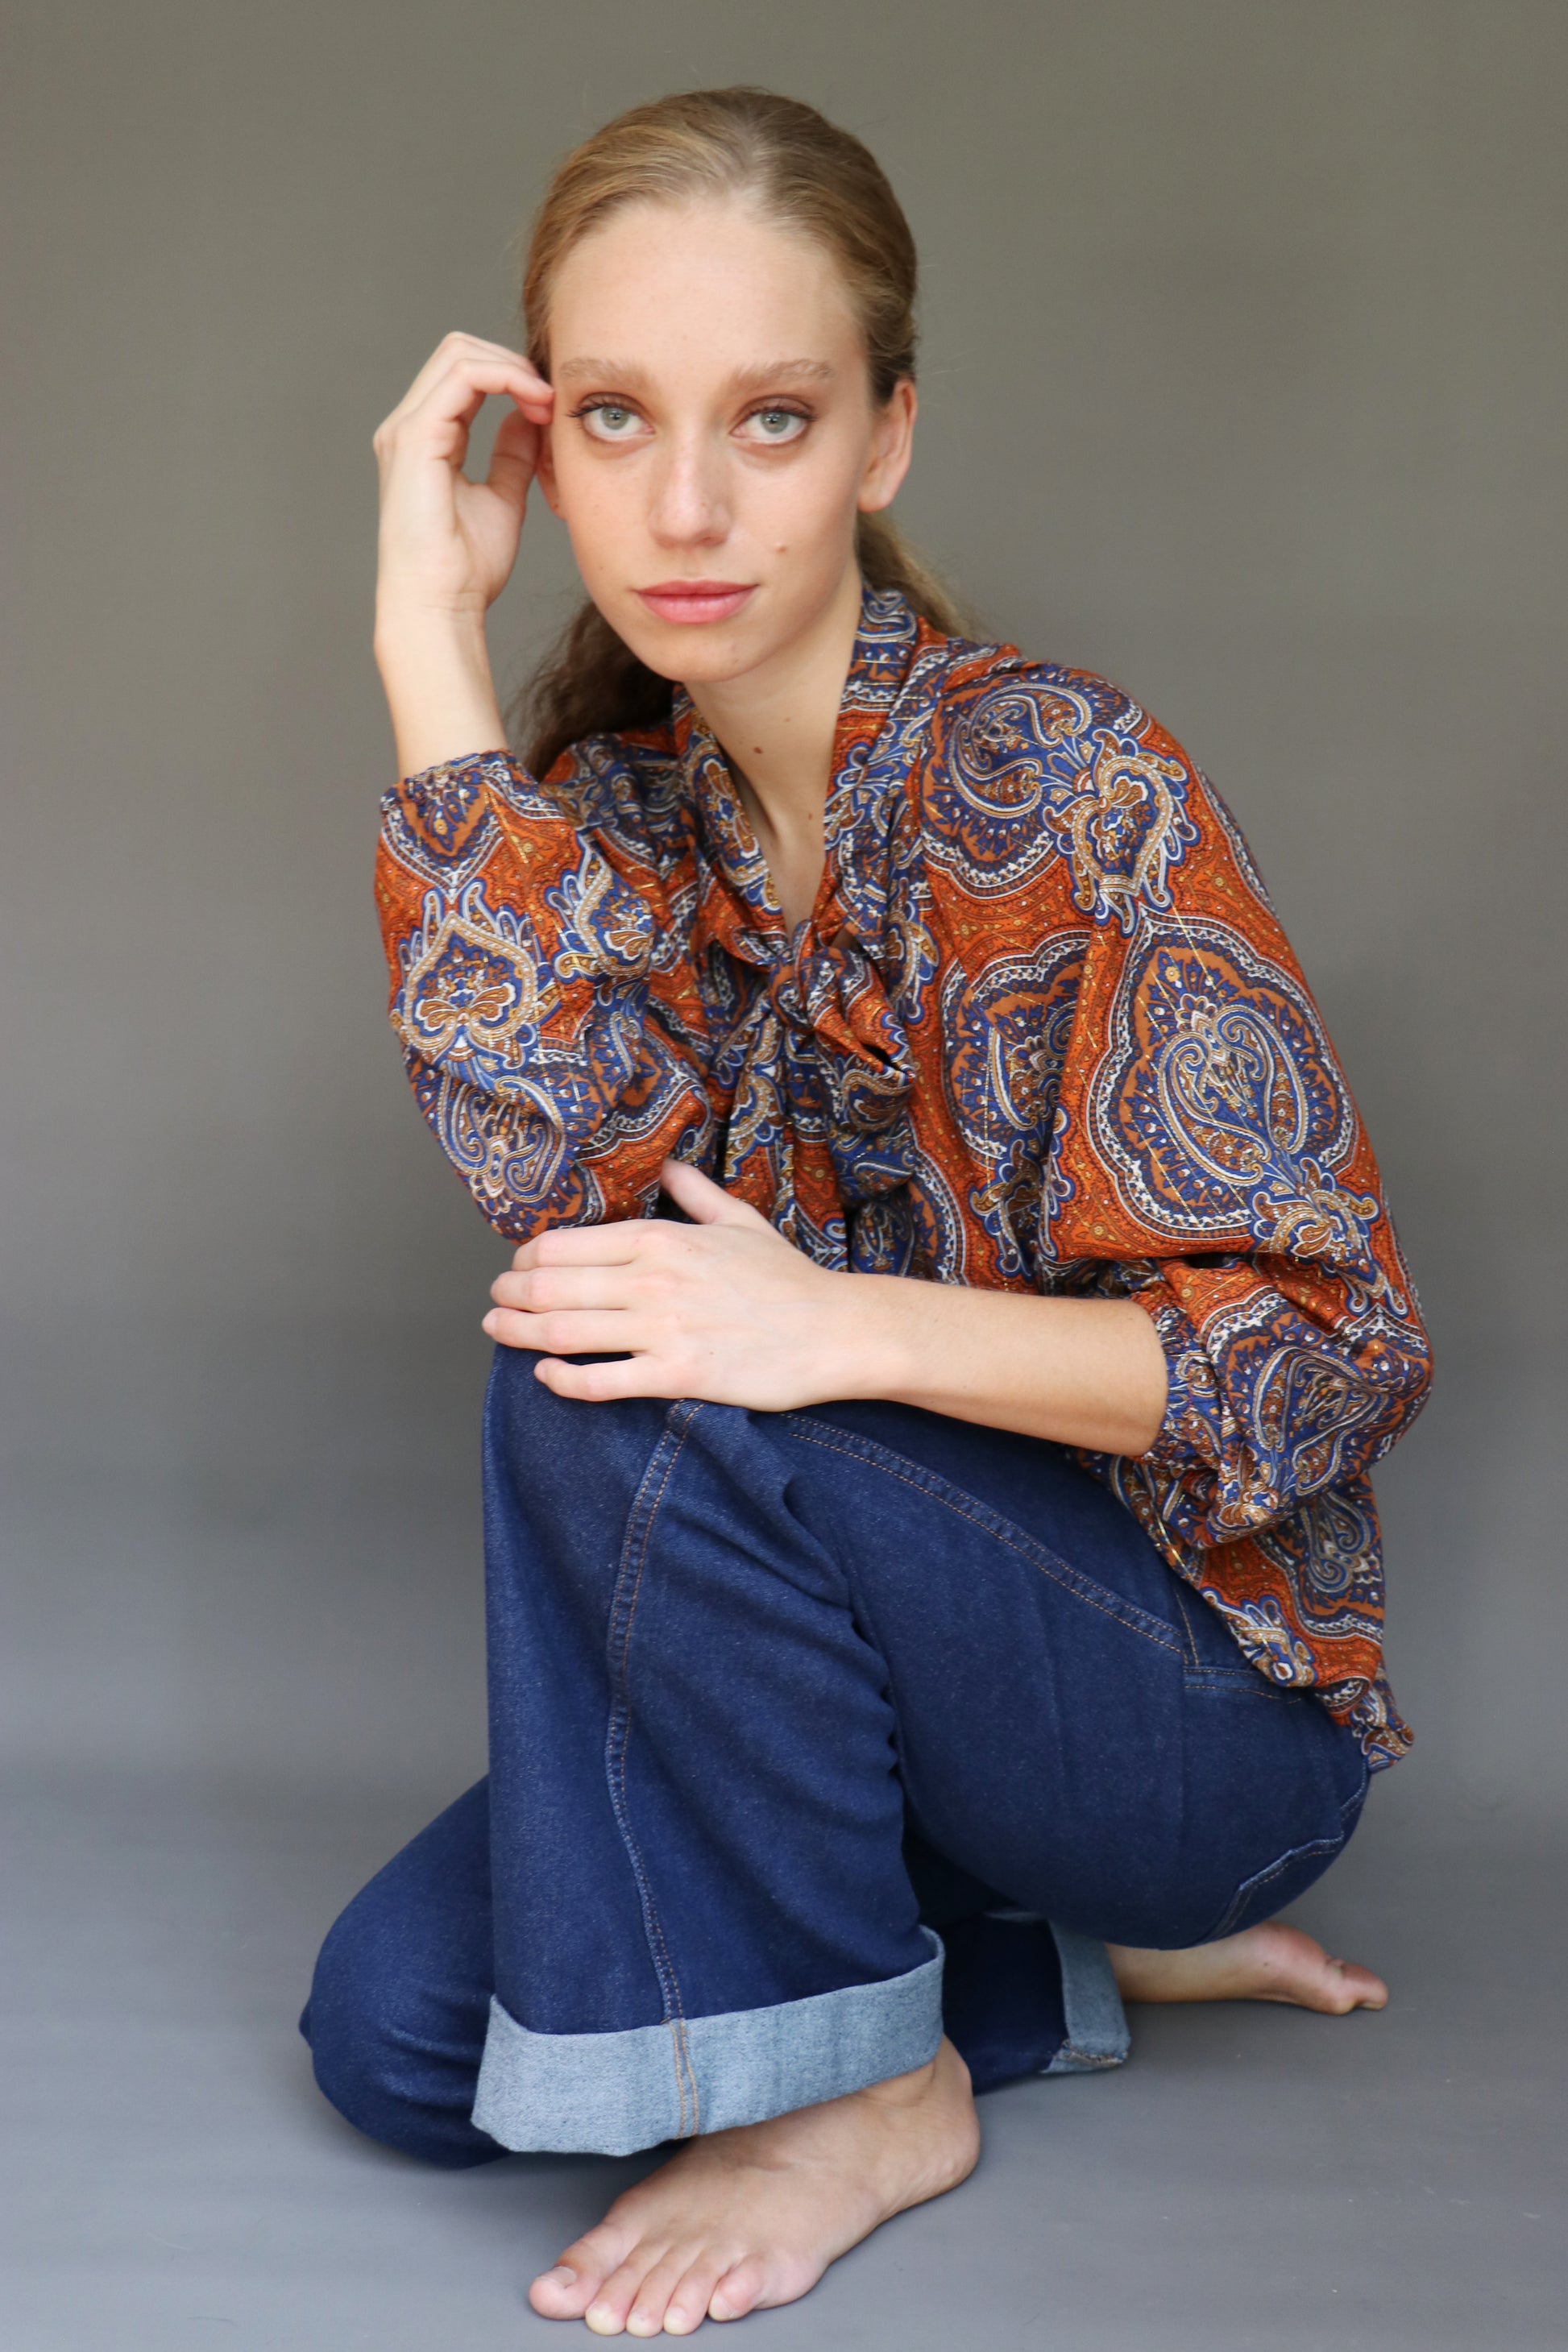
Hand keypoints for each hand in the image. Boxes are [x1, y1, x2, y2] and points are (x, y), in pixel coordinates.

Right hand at [373, 331, 553, 627]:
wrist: (440, 606)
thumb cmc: (466, 570)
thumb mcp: (502, 501)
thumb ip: (511, 457)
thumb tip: (527, 417)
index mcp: (426, 440)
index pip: (465, 376)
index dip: (513, 378)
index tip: (552, 408)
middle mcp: (409, 427)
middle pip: (459, 352)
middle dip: (514, 363)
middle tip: (553, 399)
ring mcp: (407, 429)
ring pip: (459, 353)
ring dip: (513, 367)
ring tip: (547, 401)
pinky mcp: (414, 438)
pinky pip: (463, 375)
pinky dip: (505, 377)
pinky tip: (536, 404)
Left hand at [482, 1159, 873, 1409]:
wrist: (837, 1331)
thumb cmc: (789, 1279)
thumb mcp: (740, 1220)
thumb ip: (694, 1192)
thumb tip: (669, 1164)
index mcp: (660, 1238)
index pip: (565, 1244)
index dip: (526, 1257)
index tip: (518, 1267)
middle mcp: (653, 1279)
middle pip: (550, 1286)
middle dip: (509, 1293)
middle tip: (494, 1302)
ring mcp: (663, 1328)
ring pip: (563, 1331)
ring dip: (517, 1331)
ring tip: (497, 1331)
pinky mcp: (678, 1375)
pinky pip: (602, 1381)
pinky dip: (563, 1380)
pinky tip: (544, 1375)